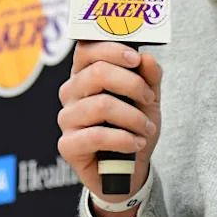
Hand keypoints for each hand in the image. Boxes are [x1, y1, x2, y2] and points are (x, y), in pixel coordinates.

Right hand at [57, 41, 161, 212]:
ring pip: (101, 105)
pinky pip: (96, 136)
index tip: (136, 59)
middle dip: (132, 84)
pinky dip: (124, 139)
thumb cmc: (134, 126)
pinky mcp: (67, 145)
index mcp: (86, 74)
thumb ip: (149, 76)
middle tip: (149, 99)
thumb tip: (147, 58)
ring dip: (133, 117)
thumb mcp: (149, 98)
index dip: (112, 49)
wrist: (131, 168)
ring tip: (147, 128)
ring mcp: (67, 118)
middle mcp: (71, 92)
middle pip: (97, 73)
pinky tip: (136, 143)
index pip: (87, 49)